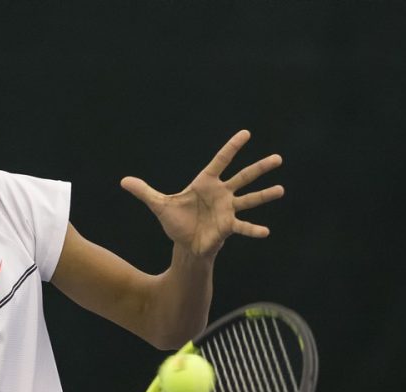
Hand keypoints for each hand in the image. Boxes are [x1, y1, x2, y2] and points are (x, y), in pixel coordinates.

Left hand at [120, 130, 283, 257]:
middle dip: (260, 168)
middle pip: (243, 177)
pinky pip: (243, 227)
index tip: (246, 133)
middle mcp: (221, 194)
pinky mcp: (228, 227)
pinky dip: (253, 230)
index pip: (220, 161)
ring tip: (281, 189)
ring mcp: (227, 210)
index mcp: (206, 183)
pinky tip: (266, 231)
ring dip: (265, 195)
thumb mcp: (159, 205)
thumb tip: (124, 181)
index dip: (232, 147)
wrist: (185, 243)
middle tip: (278, 158)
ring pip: (250, 199)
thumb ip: (144, 192)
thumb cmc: (176, 222)